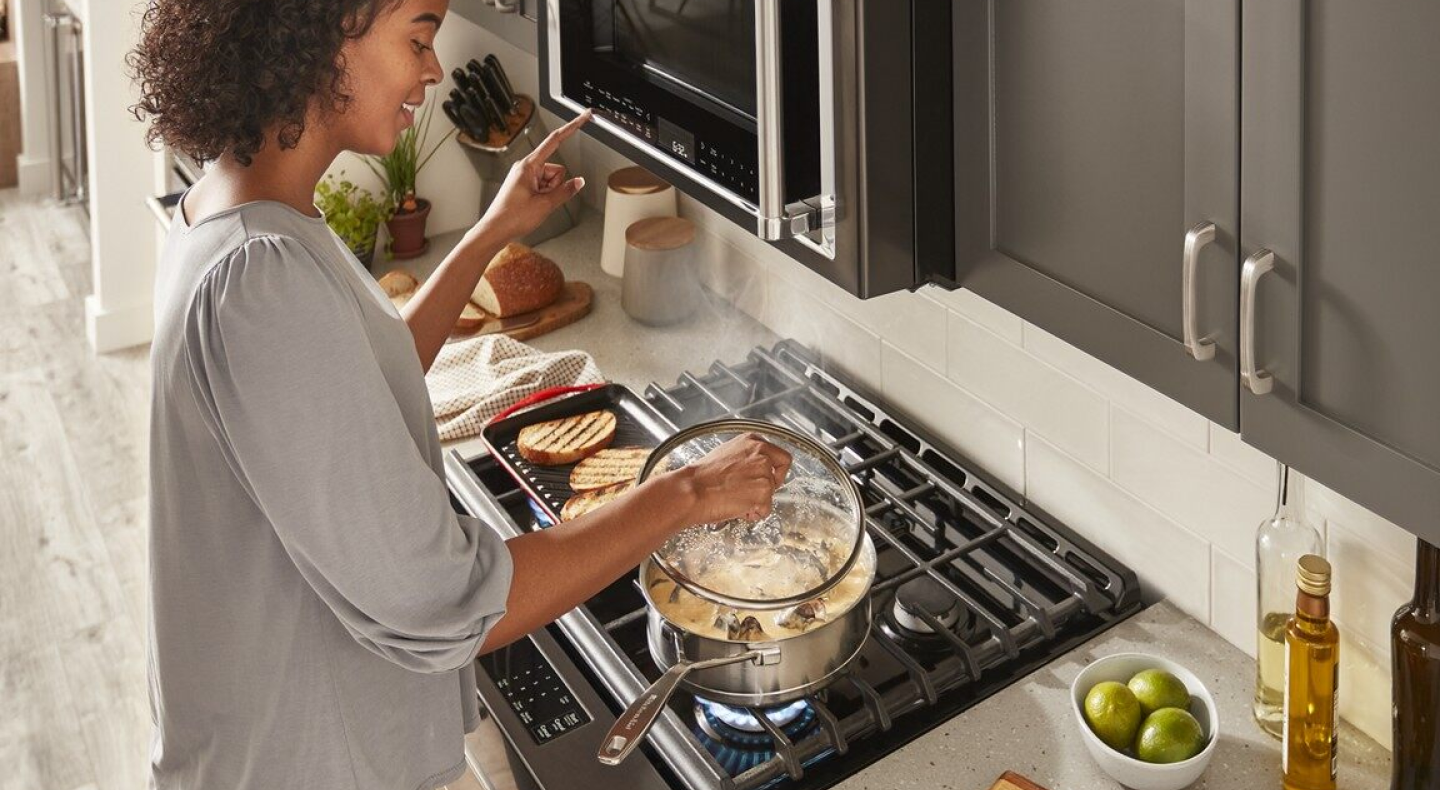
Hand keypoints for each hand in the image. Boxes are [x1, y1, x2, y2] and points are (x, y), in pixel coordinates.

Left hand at [474, 110, 591, 241]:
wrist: (495, 230)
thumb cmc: (512, 216)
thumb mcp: (545, 205)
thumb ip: (566, 191)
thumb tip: (579, 181)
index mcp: (529, 165)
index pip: (555, 141)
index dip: (572, 127)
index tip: (584, 116)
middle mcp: (526, 167)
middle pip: (557, 169)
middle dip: (556, 184)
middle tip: (543, 200)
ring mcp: (525, 176)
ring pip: (551, 179)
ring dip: (550, 192)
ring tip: (535, 205)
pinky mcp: (524, 185)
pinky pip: (544, 186)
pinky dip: (544, 196)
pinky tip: (533, 206)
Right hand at [676, 433, 792, 525]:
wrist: (691, 490)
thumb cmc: (700, 476)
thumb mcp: (724, 453)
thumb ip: (745, 457)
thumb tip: (751, 467)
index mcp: (753, 441)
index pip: (781, 456)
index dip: (775, 471)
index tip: (771, 477)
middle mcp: (762, 455)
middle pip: (779, 475)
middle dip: (768, 487)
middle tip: (751, 493)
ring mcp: (764, 474)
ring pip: (771, 494)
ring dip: (756, 501)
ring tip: (735, 500)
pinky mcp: (763, 494)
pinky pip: (765, 510)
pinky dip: (753, 513)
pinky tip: (736, 507)